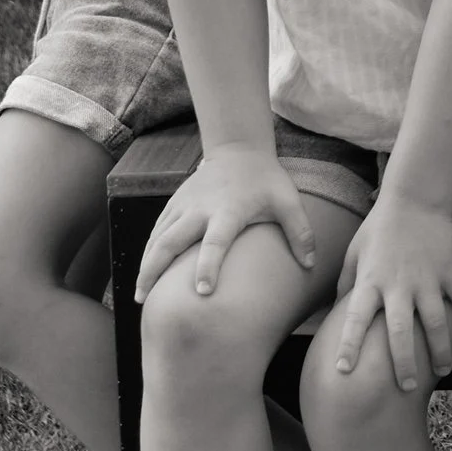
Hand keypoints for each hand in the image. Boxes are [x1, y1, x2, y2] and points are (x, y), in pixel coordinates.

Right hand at [136, 146, 316, 301]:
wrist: (239, 151)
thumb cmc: (267, 181)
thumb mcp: (288, 201)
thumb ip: (301, 232)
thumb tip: (310, 265)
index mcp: (229, 211)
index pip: (215, 242)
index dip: (208, 266)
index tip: (201, 291)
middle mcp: (200, 209)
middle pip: (171, 241)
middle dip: (156, 269)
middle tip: (145, 299)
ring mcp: (183, 206)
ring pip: (157, 237)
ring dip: (146, 265)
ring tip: (140, 294)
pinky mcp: (173, 204)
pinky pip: (156, 230)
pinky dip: (148, 251)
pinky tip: (144, 272)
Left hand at [330, 197, 451, 390]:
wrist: (415, 198)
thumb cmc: (379, 228)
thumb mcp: (355, 254)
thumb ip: (346, 285)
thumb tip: (336, 313)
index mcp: (370, 282)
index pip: (355, 319)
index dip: (348, 345)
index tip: (342, 371)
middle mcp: (398, 285)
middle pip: (399, 332)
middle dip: (403, 362)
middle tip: (405, 387)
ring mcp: (427, 279)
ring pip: (436, 322)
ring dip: (440, 349)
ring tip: (443, 371)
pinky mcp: (451, 270)